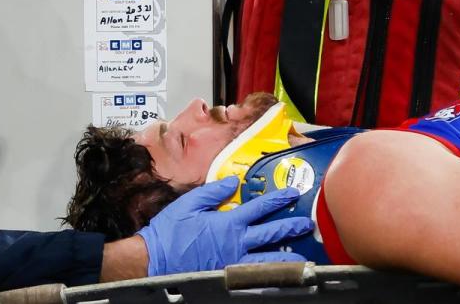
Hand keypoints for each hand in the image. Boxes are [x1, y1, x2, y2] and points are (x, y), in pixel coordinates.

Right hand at [137, 176, 312, 275]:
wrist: (154, 261)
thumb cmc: (169, 232)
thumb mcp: (189, 204)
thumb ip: (213, 192)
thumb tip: (233, 182)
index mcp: (228, 222)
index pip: (260, 208)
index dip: (278, 199)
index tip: (292, 194)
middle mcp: (236, 243)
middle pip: (271, 234)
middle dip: (290, 226)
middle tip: (305, 223)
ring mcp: (234, 263)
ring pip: (268, 260)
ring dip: (286, 255)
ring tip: (302, 255)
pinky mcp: (229, 277)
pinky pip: (255, 278)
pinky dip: (270, 277)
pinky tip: (279, 277)